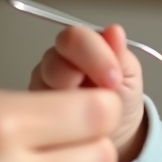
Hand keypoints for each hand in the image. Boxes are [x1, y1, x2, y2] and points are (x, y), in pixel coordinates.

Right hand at [29, 23, 146, 161]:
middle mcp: (56, 61)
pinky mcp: (33, 109)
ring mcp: (41, 85)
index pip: (74, 38)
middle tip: (100, 97)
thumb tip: (114, 30)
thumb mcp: (129, 76)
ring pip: (42, 86)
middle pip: (52, 60)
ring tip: (88, 114)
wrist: (115, 131)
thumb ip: (118, 54)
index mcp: (81, 46)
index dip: (93, 54)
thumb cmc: (122, 99)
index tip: (113, 79)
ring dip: (67, 101)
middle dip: (77, 78)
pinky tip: (73, 125)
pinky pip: (35, 111)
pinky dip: (57, 119)